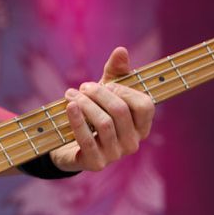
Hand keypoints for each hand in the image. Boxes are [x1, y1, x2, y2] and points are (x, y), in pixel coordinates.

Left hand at [53, 46, 154, 173]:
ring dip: (84, 104)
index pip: (145, 106)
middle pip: (120, 111)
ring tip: (71, 95)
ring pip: (103, 123)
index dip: (124, 90)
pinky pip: (87, 140)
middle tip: (83, 87)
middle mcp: (132, 143)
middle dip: (99, 94)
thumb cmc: (94, 113)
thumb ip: (116, 72)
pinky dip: (77, 120)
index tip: (107, 84)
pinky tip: (69, 106)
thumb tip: (121, 50)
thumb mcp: (106, 91)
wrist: (68, 143)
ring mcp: (115, 155)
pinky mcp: (95, 163)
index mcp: (141, 126)